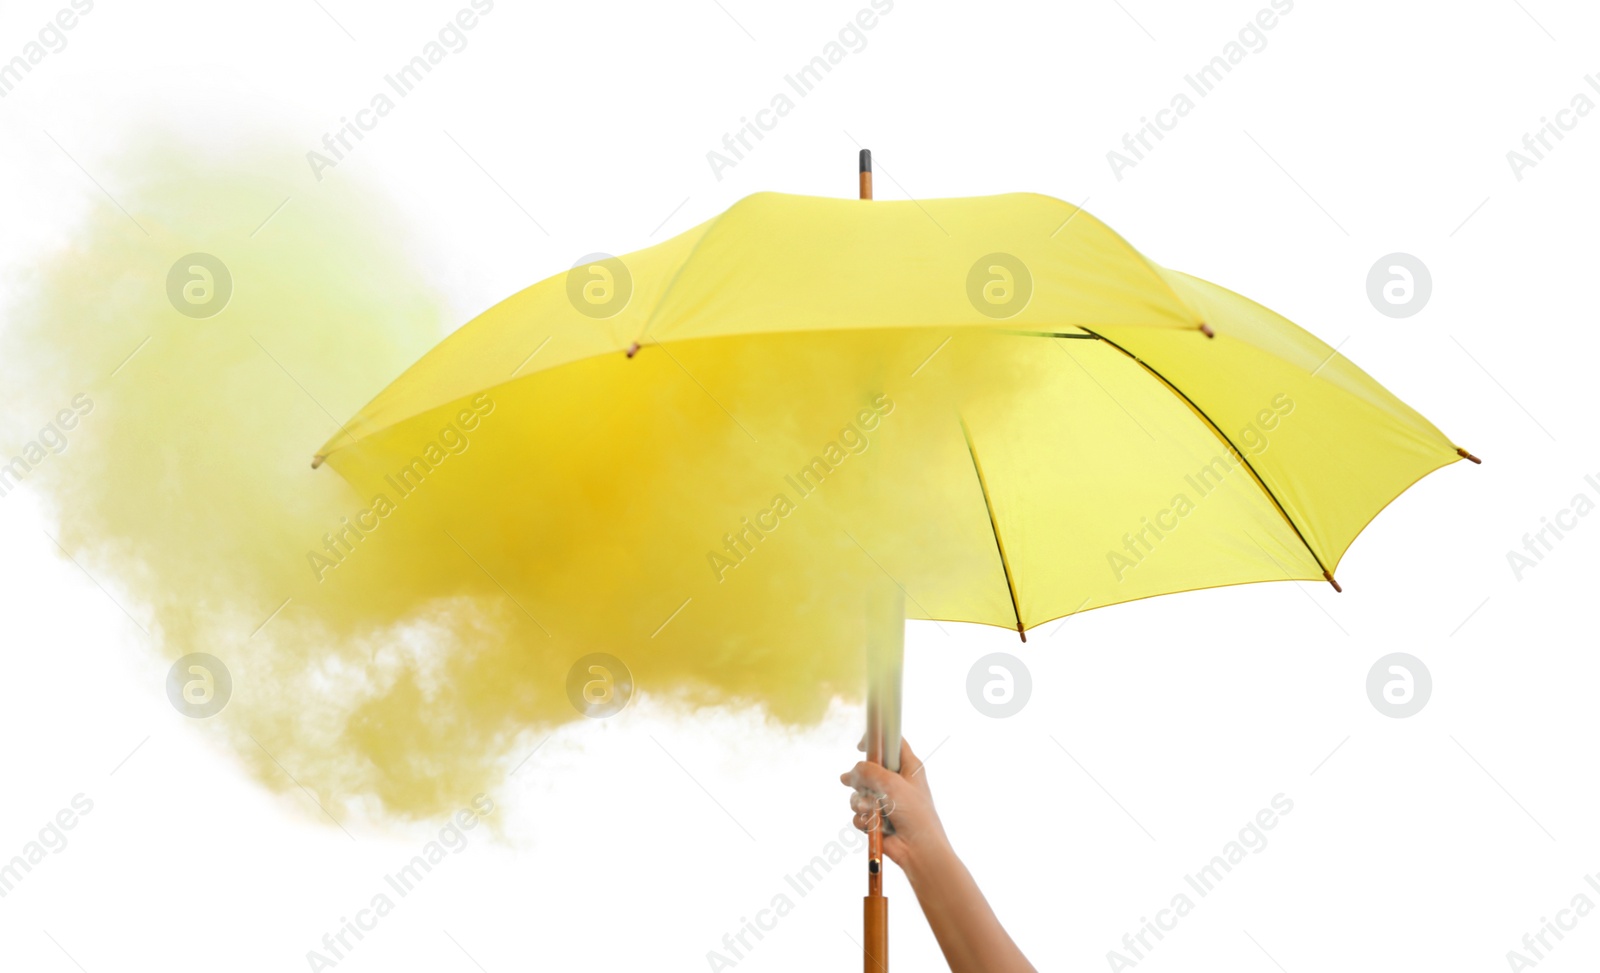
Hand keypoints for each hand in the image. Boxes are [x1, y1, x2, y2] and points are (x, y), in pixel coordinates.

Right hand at [840, 738, 949, 873]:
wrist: (918, 851)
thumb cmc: (914, 814)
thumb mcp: (892, 785)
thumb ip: (869, 771)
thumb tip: (850, 774)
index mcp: (909, 767)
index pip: (892, 743)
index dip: (877, 740)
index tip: (861, 745)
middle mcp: (897, 782)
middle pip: (869, 768)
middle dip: (859, 779)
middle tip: (856, 783)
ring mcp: (886, 801)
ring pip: (859, 792)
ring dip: (860, 802)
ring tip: (871, 811)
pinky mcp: (877, 819)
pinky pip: (859, 813)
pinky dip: (862, 819)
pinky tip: (872, 825)